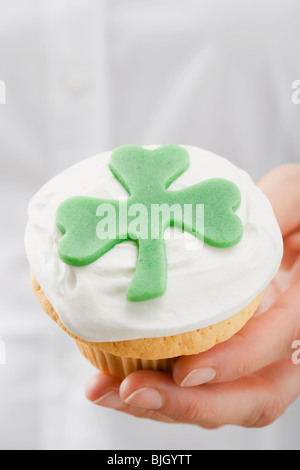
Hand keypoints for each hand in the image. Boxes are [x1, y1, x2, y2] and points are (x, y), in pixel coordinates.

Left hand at [86, 164, 299, 427]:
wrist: (298, 236)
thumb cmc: (299, 215)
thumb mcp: (294, 197)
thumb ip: (271, 206)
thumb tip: (215, 219)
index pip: (282, 342)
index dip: (237, 361)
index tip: (185, 370)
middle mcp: (290, 342)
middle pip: (254, 397)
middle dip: (192, 405)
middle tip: (131, 393)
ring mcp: (262, 355)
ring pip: (226, 401)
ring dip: (168, 407)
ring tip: (109, 393)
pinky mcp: (234, 353)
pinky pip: (204, 385)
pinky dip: (165, 391)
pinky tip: (118, 381)